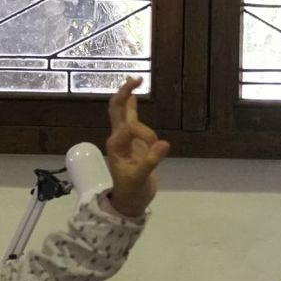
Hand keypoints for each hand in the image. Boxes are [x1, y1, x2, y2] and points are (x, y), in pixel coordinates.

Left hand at [104, 77, 169, 217]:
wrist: (130, 200)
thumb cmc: (132, 191)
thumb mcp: (140, 178)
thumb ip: (151, 160)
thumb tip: (164, 143)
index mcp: (116, 145)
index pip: (132, 127)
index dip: (147, 133)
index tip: (158, 147)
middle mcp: (118, 138)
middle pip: (117, 110)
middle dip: (124, 94)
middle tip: (135, 79)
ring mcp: (125, 138)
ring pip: (123, 112)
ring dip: (128, 96)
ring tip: (135, 80)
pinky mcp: (133, 141)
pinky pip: (132, 120)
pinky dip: (133, 107)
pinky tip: (135, 96)